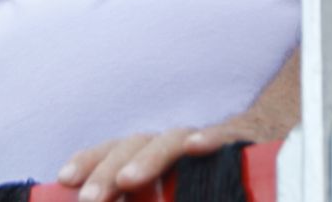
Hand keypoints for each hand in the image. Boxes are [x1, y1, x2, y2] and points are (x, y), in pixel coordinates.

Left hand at [56, 118, 263, 201]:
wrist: (267, 155)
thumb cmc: (203, 183)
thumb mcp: (162, 196)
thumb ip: (138, 201)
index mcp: (150, 157)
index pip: (113, 153)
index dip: (90, 160)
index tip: (64, 178)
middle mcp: (172, 145)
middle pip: (135, 145)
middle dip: (108, 170)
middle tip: (89, 199)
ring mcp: (205, 141)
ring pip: (171, 140)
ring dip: (148, 158)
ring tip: (127, 180)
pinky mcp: (241, 141)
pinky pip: (226, 137)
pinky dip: (210, 140)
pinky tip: (196, 146)